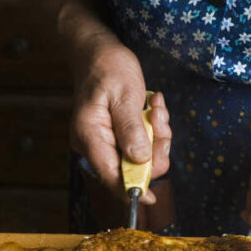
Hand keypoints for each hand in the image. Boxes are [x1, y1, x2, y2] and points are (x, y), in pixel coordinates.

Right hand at [71, 37, 170, 203]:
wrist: (97, 52)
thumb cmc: (108, 68)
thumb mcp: (125, 95)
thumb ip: (131, 129)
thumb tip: (140, 160)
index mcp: (89, 135)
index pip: (109, 174)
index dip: (130, 189)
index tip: (151, 197)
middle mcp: (92, 144)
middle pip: (128, 168)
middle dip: (154, 149)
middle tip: (161, 119)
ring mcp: (102, 141)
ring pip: (138, 156)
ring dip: (156, 136)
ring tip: (155, 107)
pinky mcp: (113, 136)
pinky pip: (138, 145)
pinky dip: (151, 130)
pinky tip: (152, 108)